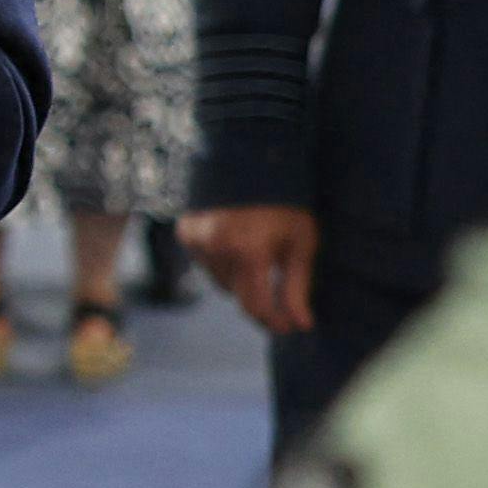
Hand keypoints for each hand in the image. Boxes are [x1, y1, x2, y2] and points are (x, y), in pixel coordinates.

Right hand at [183, 203, 315, 333]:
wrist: (253, 160)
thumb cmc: (286, 203)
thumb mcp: (301, 243)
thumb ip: (297, 287)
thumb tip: (302, 325)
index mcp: (248, 251)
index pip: (255, 306)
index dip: (274, 321)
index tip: (290, 327)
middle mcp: (216, 248)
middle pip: (237, 296)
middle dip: (260, 302)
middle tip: (280, 302)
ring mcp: (196, 240)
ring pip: (221, 282)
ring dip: (241, 280)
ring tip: (259, 258)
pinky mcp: (186, 232)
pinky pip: (206, 264)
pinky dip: (223, 263)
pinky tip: (238, 245)